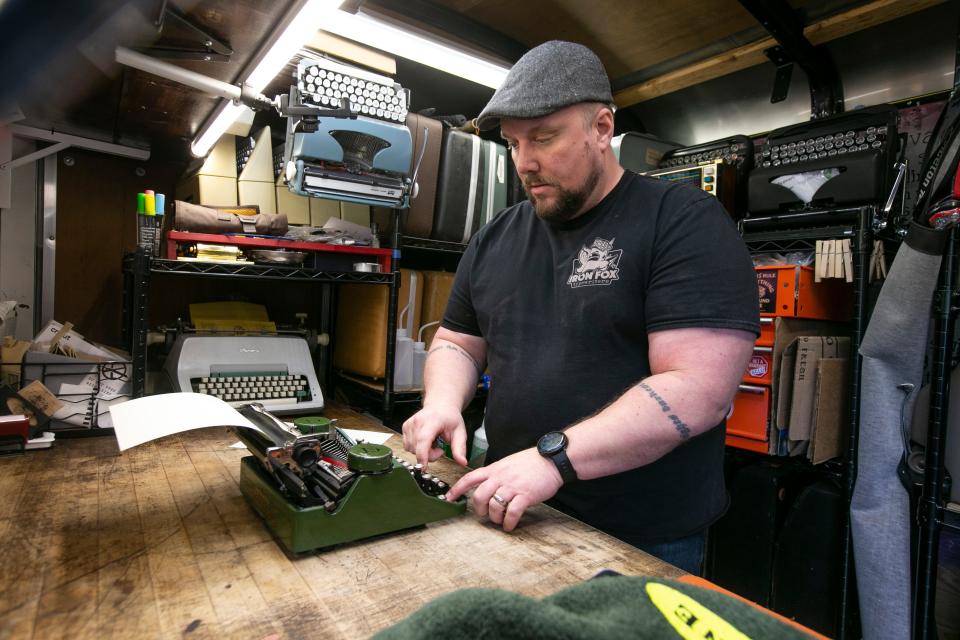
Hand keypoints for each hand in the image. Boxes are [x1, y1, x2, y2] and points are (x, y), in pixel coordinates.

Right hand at [402, 405, 468, 465]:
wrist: (440, 406)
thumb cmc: (449, 417)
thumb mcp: (460, 432)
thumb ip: (460, 448)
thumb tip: (462, 462)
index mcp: (432, 421)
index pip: (423, 440)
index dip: (422, 455)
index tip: (424, 467)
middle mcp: (418, 421)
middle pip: (417, 448)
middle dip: (429, 455)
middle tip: (439, 448)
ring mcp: (410, 424)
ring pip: (411, 449)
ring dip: (422, 452)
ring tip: (432, 443)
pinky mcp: (405, 427)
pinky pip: (407, 446)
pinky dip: (416, 448)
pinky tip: (425, 441)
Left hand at [445, 448, 563, 531]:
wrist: (552, 460)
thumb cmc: (532, 463)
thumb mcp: (508, 463)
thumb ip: (496, 473)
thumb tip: (487, 485)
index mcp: (495, 469)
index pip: (470, 478)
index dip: (457, 489)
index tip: (449, 498)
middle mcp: (500, 477)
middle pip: (479, 496)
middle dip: (479, 509)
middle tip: (485, 514)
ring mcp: (512, 486)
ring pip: (494, 506)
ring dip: (495, 518)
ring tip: (500, 521)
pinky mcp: (525, 495)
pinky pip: (512, 512)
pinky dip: (509, 522)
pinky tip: (510, 525)